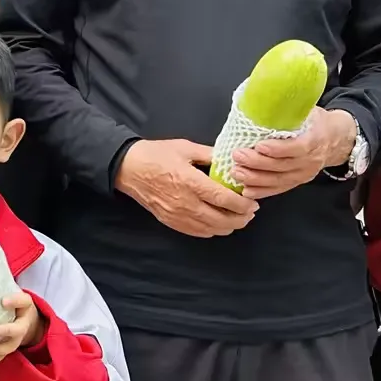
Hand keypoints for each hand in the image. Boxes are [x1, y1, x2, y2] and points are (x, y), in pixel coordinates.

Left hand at [0, 292, 46, 366]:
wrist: (30, 321)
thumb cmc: (15, 304)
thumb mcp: (13, 292)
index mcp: (25, 306)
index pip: (23, 301)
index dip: (14, 301)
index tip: (3, 300)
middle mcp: (23, 324)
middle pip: (18, 330)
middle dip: (6, 331)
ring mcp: (17, 339)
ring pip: (10, 347)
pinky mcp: (9, 348)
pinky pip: (1, 357)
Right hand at [116, 139, 259, 237]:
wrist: (127, 168)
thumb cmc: (155, 154)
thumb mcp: (184, 147)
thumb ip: (210, 154)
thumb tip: (231, 159)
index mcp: (191, 182)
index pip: (225, 200)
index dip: (244, 204)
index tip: (253, 202)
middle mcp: (186, 203)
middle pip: (223, 220)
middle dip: (242, 218)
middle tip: (250, 211)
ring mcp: (178, 215)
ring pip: (212, 229)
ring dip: (229, 226)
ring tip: (237, 217)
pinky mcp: (171, 222)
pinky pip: (198, 232)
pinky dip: (212, 230)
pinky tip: (217, 223)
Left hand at [229, 108, 356, 197]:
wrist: (337, 139)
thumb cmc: (317, 121)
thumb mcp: (308, 110)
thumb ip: (289, 109)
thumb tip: (261, 98)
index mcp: (315, 139)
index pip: (297, 148)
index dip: (278, 149)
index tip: (258, 146)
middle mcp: (311, 160)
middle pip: (283, 166)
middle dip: (258, 163)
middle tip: (237, 156)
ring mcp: (305, 173)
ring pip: (280, 180)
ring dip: (256, 179)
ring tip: (236, 172)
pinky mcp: (299, 181)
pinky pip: (280, 189)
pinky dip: (263, 191)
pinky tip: (246, 190)